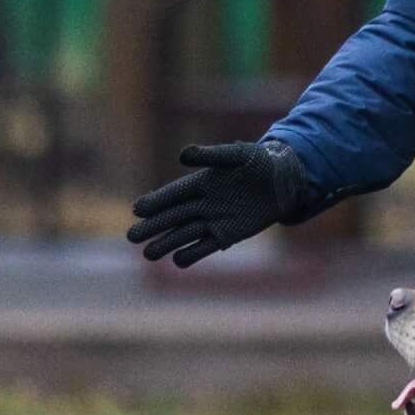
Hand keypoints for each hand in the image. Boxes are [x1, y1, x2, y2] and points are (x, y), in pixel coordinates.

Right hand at [126, 140, 312, 267]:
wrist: (282, 182)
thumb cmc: (258, 163)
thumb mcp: (236, 155)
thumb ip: (210, 156)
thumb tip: (182, 155)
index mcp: (199, 183)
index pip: (173, 195)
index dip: (156, 202)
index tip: (138, 209)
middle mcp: (201, 203)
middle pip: (172, 217)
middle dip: (153, 227)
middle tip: (132, 236)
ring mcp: (213, 221)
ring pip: (184, 234)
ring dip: (166, 243)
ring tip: (148, 254)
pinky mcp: (226, 235)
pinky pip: (205, 246)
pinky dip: (192, 254)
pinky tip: (177, 260)